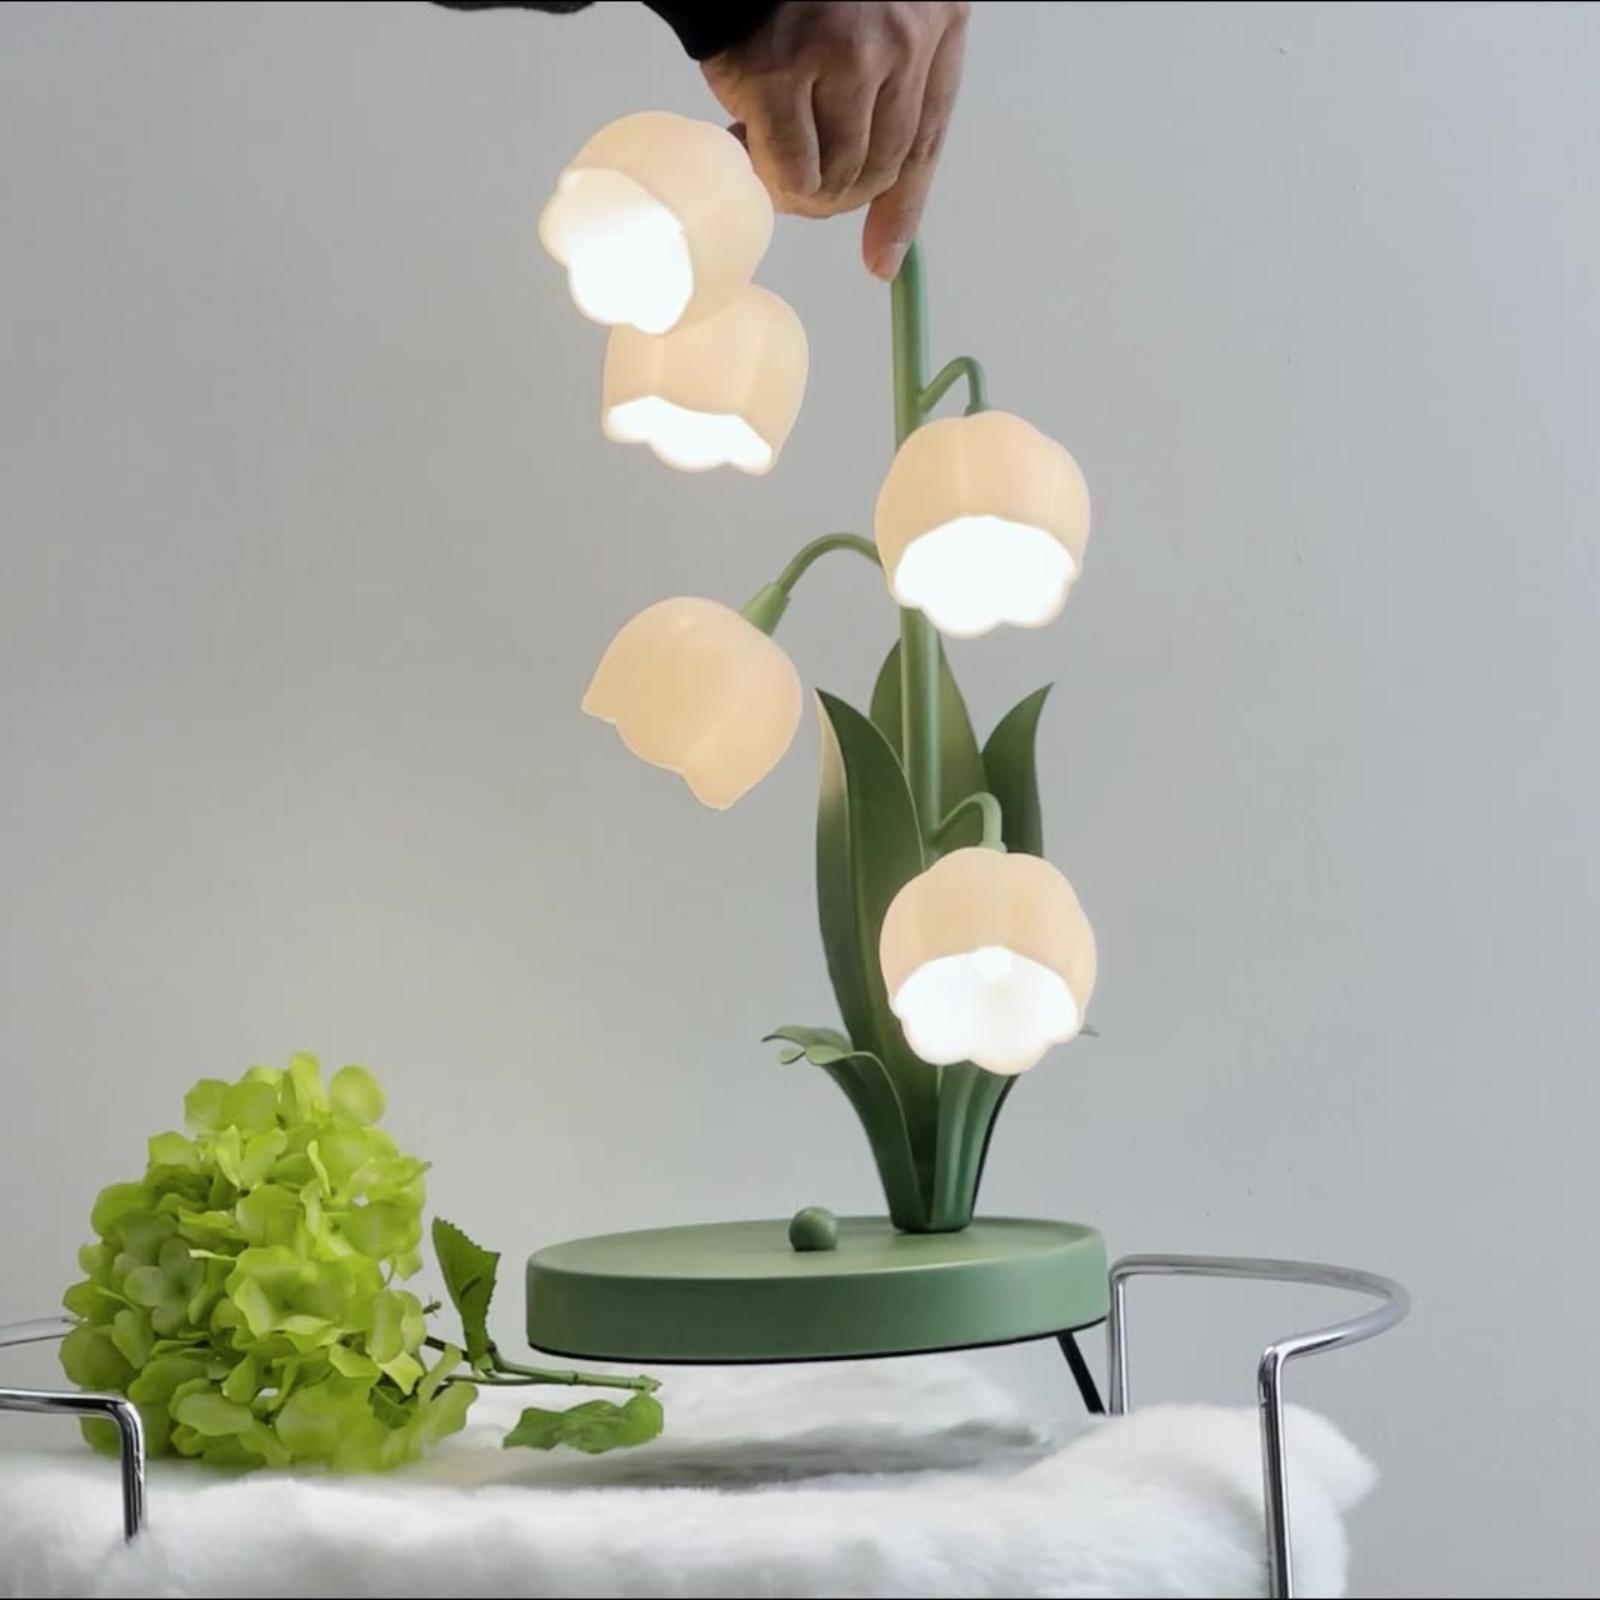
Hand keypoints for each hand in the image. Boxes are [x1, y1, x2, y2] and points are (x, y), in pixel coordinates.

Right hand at [701, 2, 970, 279]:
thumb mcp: (874, 27)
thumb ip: (885, 97)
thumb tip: (871, 203)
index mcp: (938, 22)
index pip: (927, 140)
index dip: (903, 209)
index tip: (883, 259)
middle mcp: (907, 38)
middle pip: (883, 167)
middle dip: (837, 197)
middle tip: (797, 186)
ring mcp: (850, 55)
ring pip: (841, 177)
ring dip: (802, 190)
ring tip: (769, 159)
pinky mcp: (787, 73)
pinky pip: (795, 172)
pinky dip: (774, 180)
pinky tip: (754, 155)